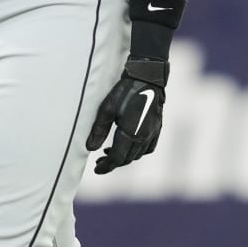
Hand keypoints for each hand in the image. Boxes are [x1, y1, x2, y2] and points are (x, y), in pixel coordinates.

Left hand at [85, 58, 168, 174]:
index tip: (97, 169)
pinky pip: (148, 148)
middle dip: (113, 163)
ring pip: (137, 155)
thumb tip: (90, 148)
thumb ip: (99, 130)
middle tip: (99, 162)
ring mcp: (153, 133)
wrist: (147, 78)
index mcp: (131, 132)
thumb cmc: (125, 91)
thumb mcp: (107, 109)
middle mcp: (144, 136)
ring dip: (124, 158)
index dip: (106, 166)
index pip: (117, 158)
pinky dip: (137, 151)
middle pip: (127, 159)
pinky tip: (128, 146)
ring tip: (110, 153)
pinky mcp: (157, 128)